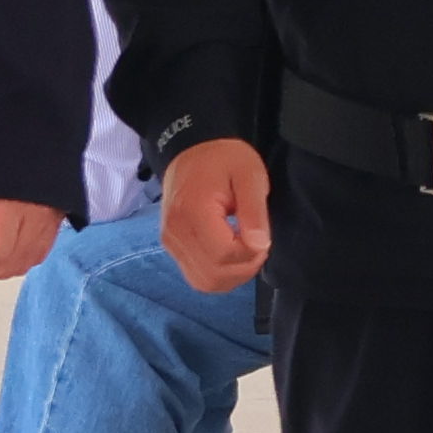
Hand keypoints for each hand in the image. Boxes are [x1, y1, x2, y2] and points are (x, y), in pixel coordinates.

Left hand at [0, 197, 65, 288]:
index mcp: (16, 204)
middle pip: (15, 260)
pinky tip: (7, 240)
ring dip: (7, 260)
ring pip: (32, 257)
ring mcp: (53, 215)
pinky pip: (43, 246)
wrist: (29, 124)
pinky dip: (24, 251)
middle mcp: (40, 212)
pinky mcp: (59, 213)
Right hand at [162, 137, 274, 291]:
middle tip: (257, 245)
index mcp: (192, 211)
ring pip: (205, 282)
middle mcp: (175, 232)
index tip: (262, 237)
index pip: (223, 254)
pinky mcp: (172, 248)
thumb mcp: (249, 174)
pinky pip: (197, 277)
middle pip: (213, 274)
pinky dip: (219, 275)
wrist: (191, 150)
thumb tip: (260, 245)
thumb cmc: (223, 159)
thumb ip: (254, 210)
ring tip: (245, 251)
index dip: (250, 254)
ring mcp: (170, 242)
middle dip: (244, 268)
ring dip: (232, 276)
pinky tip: (231, 256)